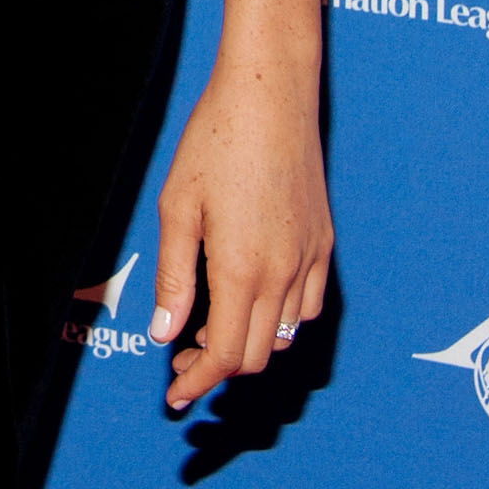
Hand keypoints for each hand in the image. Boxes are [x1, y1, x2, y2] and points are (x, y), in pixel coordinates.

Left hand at [150, 60, 331, 409]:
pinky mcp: (324, 244)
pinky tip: (250, 298)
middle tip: (182, 358)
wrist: (271, 95)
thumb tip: (165, 335)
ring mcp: (310, 260)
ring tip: (209, 326)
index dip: (198, 382)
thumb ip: (174, 277)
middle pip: (257, 355)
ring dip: (249, 345)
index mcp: (242, 269)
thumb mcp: (177, 206)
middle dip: (218, 368)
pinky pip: (307, 307)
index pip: (225, 355)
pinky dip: (280, 321)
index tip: (175, 394)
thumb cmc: (215, 142)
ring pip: (285, 336)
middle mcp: (284, 274)